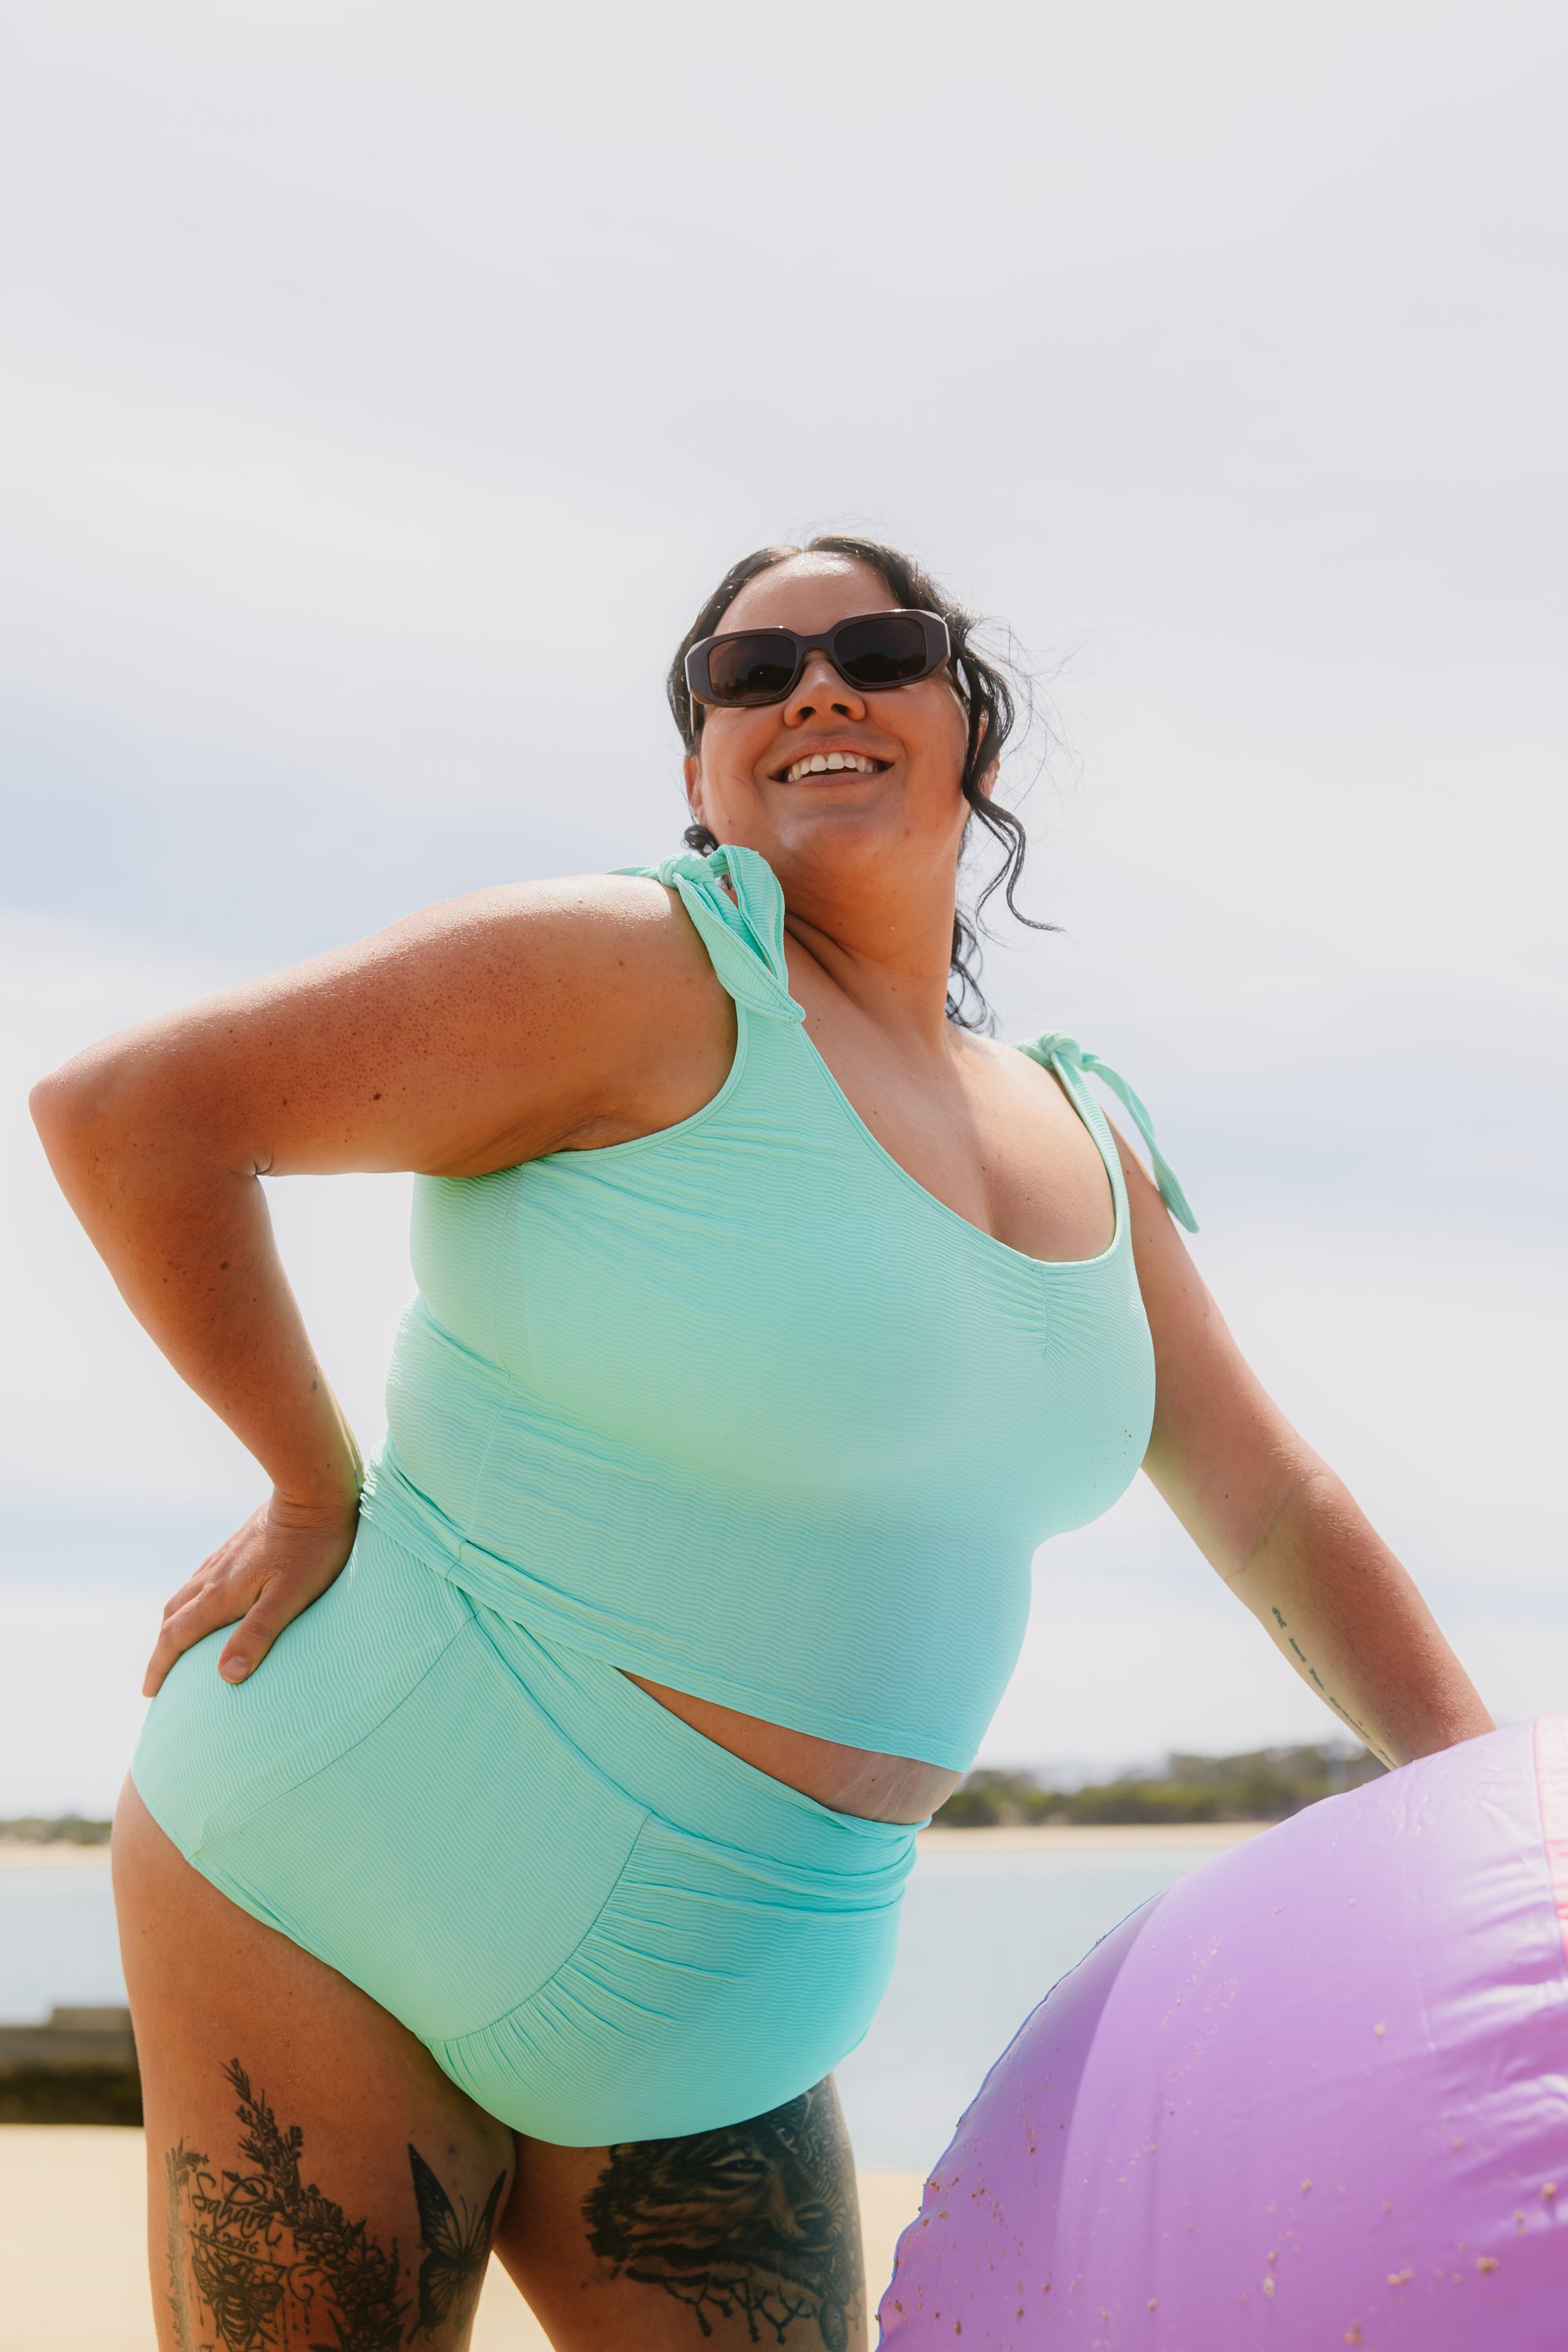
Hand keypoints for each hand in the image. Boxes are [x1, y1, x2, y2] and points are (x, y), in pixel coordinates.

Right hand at [143, 1490, 361, 1696]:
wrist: (313, 1492)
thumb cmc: (311, 1549)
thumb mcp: (289, 1598)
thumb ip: (258, 1634)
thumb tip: (227, 1676)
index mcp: (219, 1595)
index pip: (176, 1637)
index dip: (160, 1667)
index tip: (150, 1693)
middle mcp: (213, 1576)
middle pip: (173, 1616)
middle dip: (161, 1648)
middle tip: (158, 1675)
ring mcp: (223, 1558)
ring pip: (185, 1594)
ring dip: (174, 1622)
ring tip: (178, 1641)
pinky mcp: (237, 1545)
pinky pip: (202, 1577)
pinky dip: (193, 1598)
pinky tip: (208, 1598)